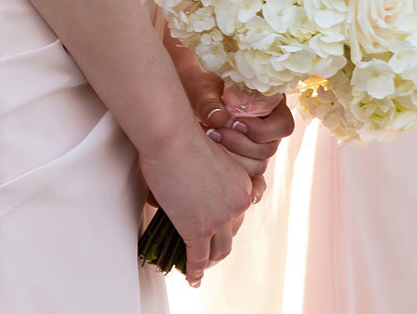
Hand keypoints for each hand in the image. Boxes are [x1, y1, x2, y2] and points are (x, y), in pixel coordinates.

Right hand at [139, 129, 252, 286]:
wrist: (174, 138)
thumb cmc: (184, 139)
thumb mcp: (208, 158)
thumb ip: (206, 177)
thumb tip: (188, 192)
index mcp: (242, 184)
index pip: (238, 212)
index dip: (226, 224)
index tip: (219, 230)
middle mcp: (238, 203)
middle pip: (231, 233)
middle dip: (219, 245)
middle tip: (209, 252)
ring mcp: (220, 218)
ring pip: (219, 250)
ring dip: (209, 262)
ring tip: (200, 267)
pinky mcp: (199, 229)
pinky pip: (198, 258)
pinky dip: (195, 271)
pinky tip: (192, 277)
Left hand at [205, 96, 294, 199]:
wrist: (189, 98)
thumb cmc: (201, 87)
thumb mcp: (203, 88)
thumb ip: (210, 101)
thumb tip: (218, 117)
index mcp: (271, 106)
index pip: (283, 126)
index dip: (260, 130)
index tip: (235, 122)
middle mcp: (268, 129)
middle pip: (269, 150)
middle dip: (241, 145)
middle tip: (214, 132)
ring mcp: (256, 147)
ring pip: (258, 165)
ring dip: (234, 160)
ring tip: (211, 143)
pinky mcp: (242, 161)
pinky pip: (254, 179)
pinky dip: (251, 188)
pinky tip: (246, 196)